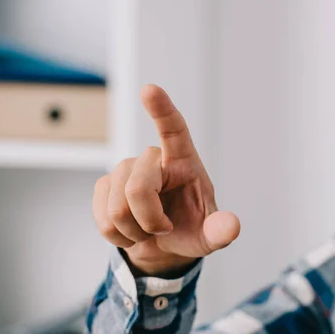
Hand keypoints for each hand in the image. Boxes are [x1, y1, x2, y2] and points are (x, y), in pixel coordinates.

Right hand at [92, 84, 240, 276]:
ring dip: (133, 231)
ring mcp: (125, 170)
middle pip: (137, 188)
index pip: (173, 129)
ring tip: (147, 231)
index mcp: (183, 160)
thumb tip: (231, 227)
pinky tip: (130, 231)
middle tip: (164, 229)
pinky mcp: (105, 185)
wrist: (163, 243)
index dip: (161, 110)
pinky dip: (118, 235)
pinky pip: (103, 217)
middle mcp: (152, 159)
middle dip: (149, 220)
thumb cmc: (190, 227)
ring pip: (117, 207)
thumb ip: (221, 230)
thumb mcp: (210, 233)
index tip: (149, 90)